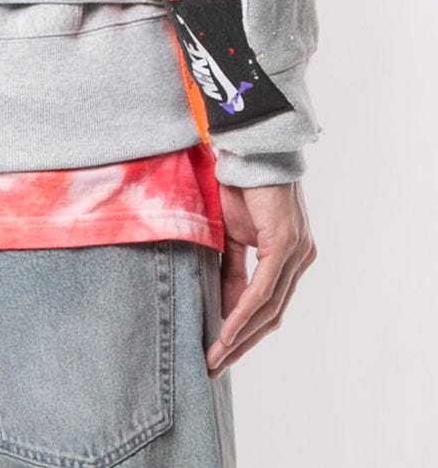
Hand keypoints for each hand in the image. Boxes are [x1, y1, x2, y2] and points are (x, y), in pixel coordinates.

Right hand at [206, 179, 316, 377]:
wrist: (248, 147)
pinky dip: (243, 312)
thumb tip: (224, 308)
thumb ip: (232, 270)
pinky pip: (264, 289)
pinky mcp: (286, 244)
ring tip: (216, 356)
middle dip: (242, 344)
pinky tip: (226, 329)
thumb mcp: (231, 235)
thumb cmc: (238, 185)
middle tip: (214, 366)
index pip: (269, 307)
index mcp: (289, 257)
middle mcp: (300, 258)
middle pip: (272, 316)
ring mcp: (297, 252)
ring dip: (240, 335)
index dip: (244, 333)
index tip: (219, 353)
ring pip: (270, 308)